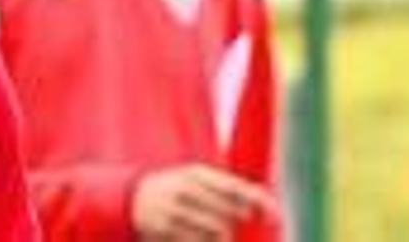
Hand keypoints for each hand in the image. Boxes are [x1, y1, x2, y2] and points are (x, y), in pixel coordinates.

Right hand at [131, 163, 277, 240]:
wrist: (132, 197)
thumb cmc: (176, 188)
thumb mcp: (198, 180)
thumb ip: (227, 189)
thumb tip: (262, 202)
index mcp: (198, 173)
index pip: (236, 187)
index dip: (259, 202)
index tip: (276, 216)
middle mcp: (187, 189)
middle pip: (230, 212)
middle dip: (239, 219)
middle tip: (238, 218)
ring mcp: (175, 209)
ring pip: (218, 230)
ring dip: (224, 236)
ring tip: (219, 231)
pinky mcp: (165, 229)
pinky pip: (198, 241)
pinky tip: (201, 236)